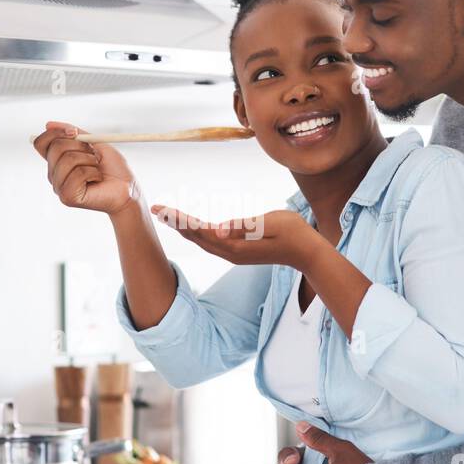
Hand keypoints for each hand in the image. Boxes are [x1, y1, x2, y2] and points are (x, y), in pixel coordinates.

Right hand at [31, 121, 136, 215]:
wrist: (127, 190)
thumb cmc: (113, 169)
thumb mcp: (95, 144)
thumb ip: (73, 133)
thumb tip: (49, 124)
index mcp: (57, 161)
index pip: (41, 143)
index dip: (55, 133)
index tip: (73, 132)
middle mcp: (54, 174)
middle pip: (55, 147)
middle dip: (80, 146)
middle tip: (93, 155)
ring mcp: (59, 187)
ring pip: (68, 159)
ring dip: (90, 160)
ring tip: (97, 170)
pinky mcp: (67, 197)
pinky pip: (78, 173)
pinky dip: (94, 173)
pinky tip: (97, 180)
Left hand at [150, 205, 323, 270]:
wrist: (307, 253)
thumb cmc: (292, 233)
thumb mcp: (270, 224)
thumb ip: (243, 227)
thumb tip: (216, 231)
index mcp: (234, 246)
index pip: (199, 231)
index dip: (179, 220)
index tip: (162, 209)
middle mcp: (230, 253)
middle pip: (195, 237)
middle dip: (175, 223)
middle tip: (156, 209)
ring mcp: (234, 255)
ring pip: (201, 241)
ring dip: (183, 229)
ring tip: (167, 216)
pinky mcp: (238, 253)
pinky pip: (210, 243)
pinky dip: (195, 234)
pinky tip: (190, 229)